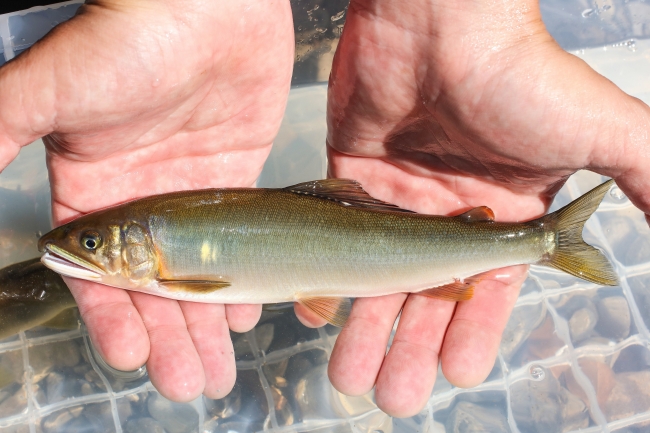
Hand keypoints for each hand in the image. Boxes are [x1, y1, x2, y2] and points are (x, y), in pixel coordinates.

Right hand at [0, 0, 293, 400]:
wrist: (205, 3)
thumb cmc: (128, 38)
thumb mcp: (52, 92)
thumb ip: (1, 134)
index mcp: (93, 193)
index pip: (98, 276)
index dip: (114, 320)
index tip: (135, 359)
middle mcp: (141, 202)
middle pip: (153, 288)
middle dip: (170, 337)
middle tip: (190, 383)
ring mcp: (190, 194)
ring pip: (198, 273)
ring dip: (208, 322)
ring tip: (219, 367)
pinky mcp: (234, 179)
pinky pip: (237, 242)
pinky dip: (244, 278)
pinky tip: (250, 312)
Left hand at [297, 0, 649, 416]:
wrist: (439, 21)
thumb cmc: (517, 73)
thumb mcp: (596, 130)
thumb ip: (643, 177)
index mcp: (502, 215)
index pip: (487, 293)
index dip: (471, 336)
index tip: (453, 377)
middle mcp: (448, 214)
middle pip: (426, 297)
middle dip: (410, 349)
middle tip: (390, 397)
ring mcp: (398, 199)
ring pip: (377, 278)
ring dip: (365, 328)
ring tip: (348, 375)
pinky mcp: (352, 177)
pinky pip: (337, 238)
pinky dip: (328, 275)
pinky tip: (316, 312)